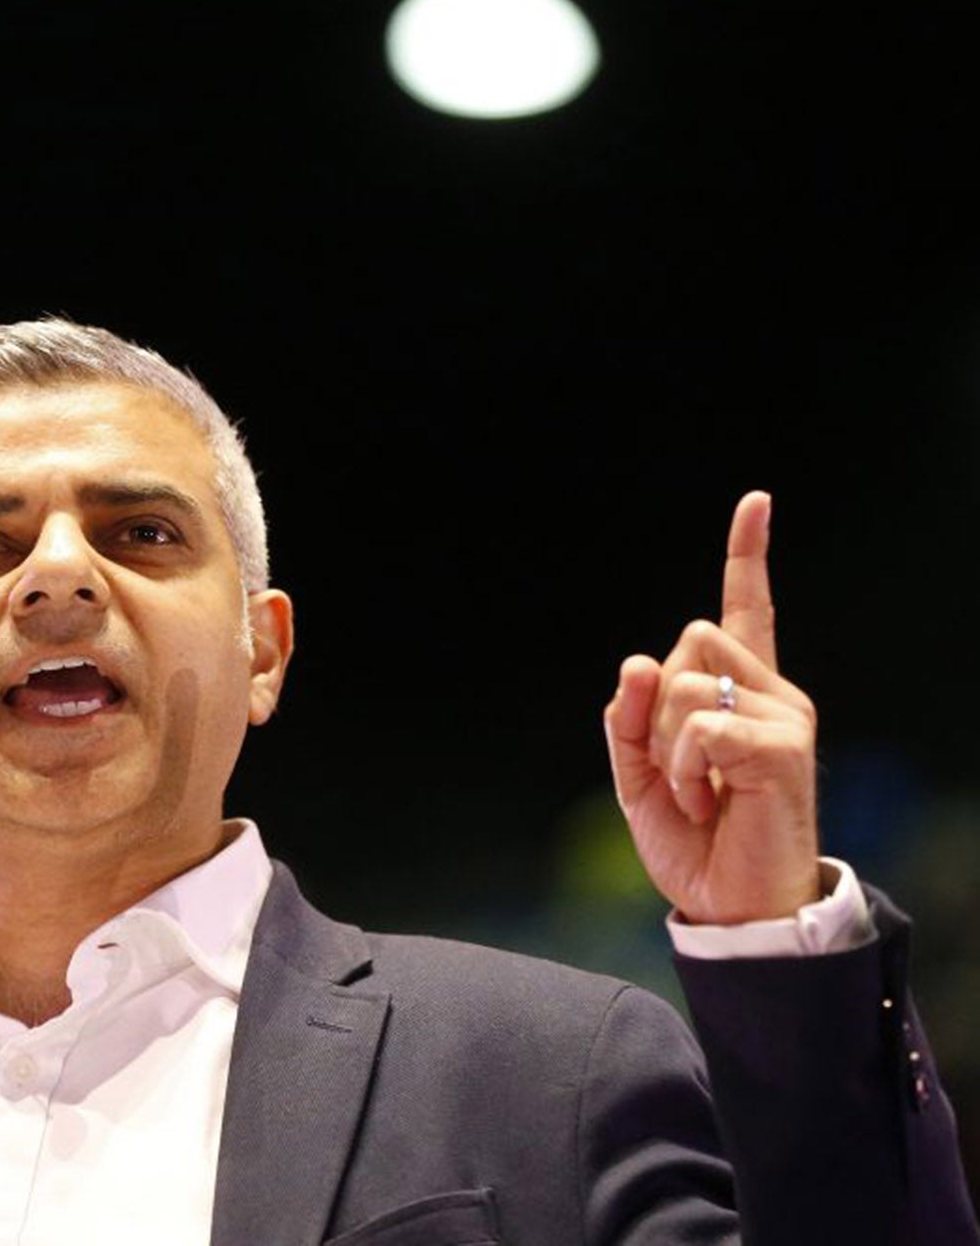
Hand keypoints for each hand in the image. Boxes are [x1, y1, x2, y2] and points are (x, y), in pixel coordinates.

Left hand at [603, 492, 822, 924]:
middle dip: (655, 704)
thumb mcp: (639, 774)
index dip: (747, 557)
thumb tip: (636, 659)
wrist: (733, 908)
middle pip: (685, 641)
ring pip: (683, 679)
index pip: (743, 611)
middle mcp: (769, 693)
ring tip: (697, 792)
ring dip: (667, 744)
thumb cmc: (694, 841)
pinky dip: (683, 768)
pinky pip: (699, 726)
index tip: (756, 502)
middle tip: (680, 768)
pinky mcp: (784, 746)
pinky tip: (707, 801)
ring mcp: (783, 716)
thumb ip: (627, 717)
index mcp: (736, 694)